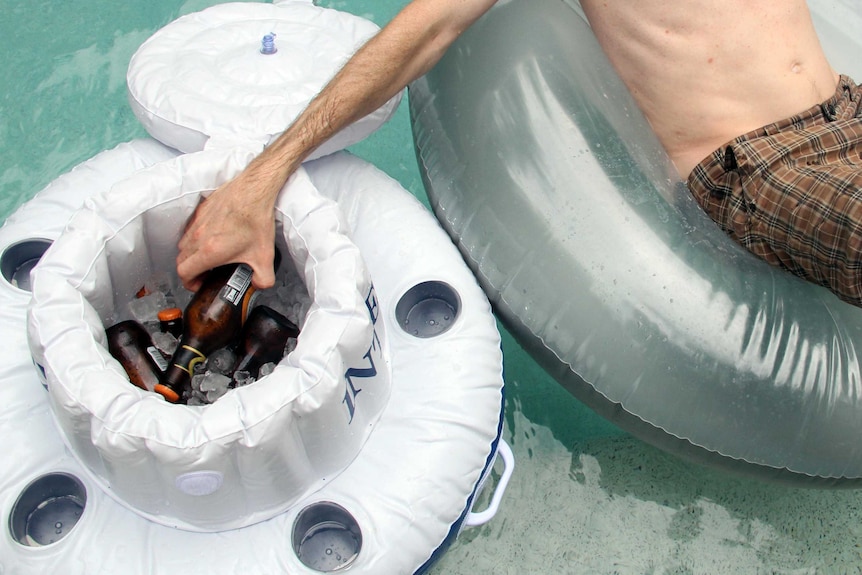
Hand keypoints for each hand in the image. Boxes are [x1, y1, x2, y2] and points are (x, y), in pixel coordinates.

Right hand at [176, 171, 278, 291]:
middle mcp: (198, 237)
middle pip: (181, 260)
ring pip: (183, 244)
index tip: (199, 284)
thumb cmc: (256, 219)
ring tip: (207, 257)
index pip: (184, 272)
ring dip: (191, 254)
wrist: (254, 190)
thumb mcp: (265, 257)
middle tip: (204, 274)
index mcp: (209, 251)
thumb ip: (263, 279)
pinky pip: (189, 229)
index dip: (189, 283)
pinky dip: (194, 238)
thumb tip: (259, 285)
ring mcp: (198, 222)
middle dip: (190, 271)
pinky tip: (211, 238)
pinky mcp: (201, 211)